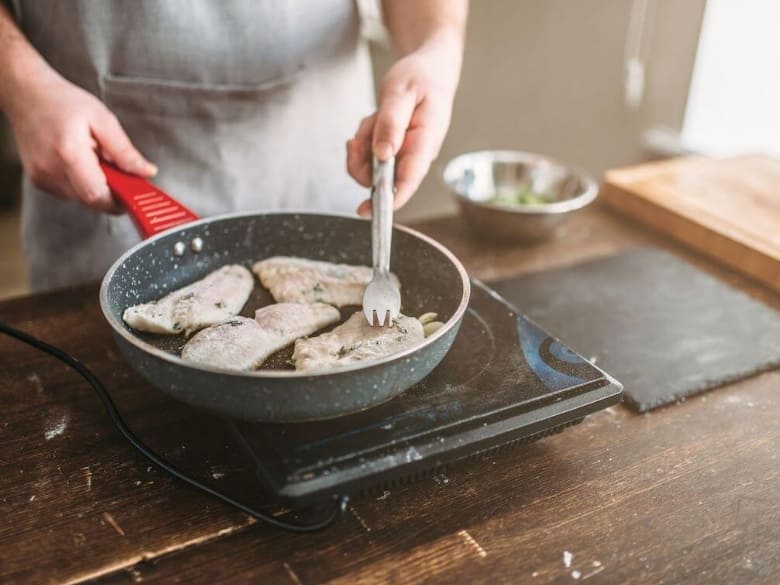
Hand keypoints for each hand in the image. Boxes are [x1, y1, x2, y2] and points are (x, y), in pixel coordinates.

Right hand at [6, 69, 155, 213]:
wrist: (27, 94)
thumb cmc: (62, 102)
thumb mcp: (102, 119)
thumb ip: (125, 150)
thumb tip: (146, 172)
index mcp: (68, 152)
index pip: (97, 195)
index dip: (119, 201)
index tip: (134, 195)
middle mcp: (50, 169)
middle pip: (90, 200)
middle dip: (111, 192)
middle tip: (120, 172)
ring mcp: (41, 177)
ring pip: (80, 198)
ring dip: (96, 187)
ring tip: (95, 160)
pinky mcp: (39, 181)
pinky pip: (69, 193)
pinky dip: (82, 184)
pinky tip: (81, 163)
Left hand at [347, 36, 459, 215]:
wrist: (429, 69)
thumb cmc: (421, 78)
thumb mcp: (401, 93)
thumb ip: (391, 124)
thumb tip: (383, 155)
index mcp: (425, 141)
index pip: (410, 179)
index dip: (391, 198)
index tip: (370, 210)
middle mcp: (416, 154)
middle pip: (383, 178)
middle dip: (362, 161)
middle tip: (359, 136)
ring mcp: (405, 154)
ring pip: (372, 167)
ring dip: (363, 146)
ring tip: (373, 120)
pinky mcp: (395, 151)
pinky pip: (370, 156)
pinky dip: (364, 139)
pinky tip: (374, 122)